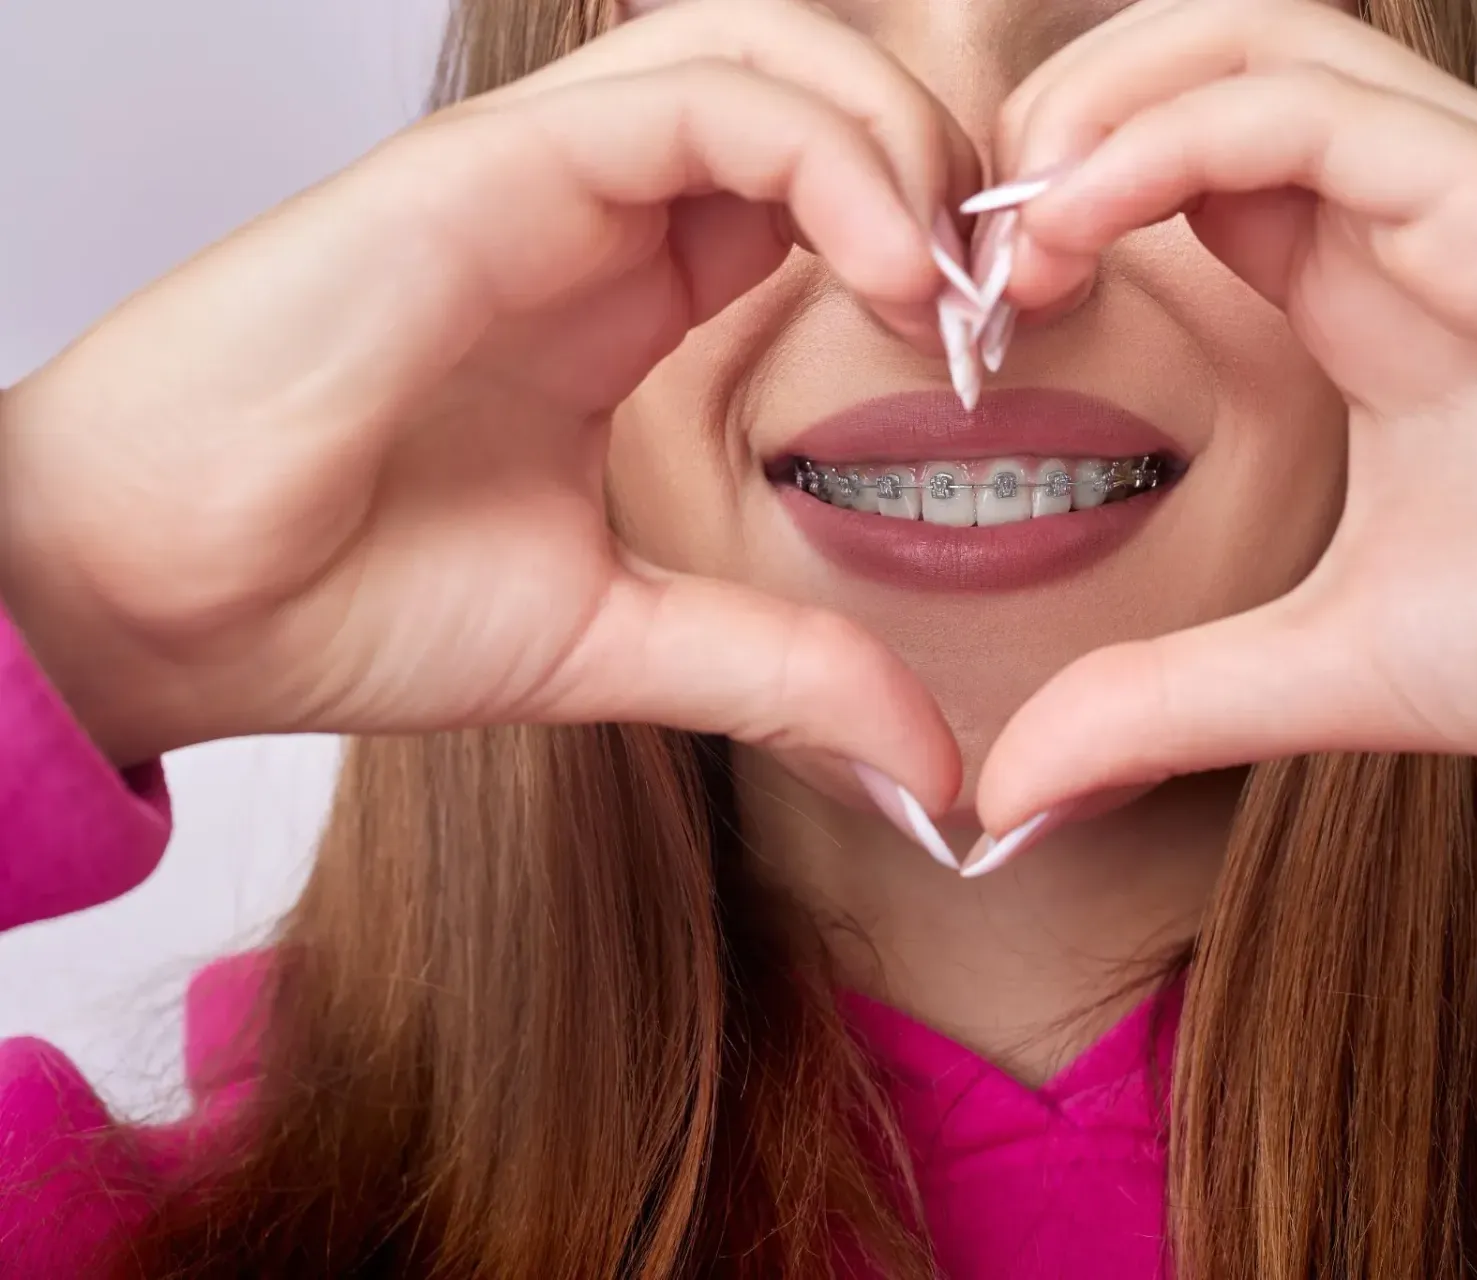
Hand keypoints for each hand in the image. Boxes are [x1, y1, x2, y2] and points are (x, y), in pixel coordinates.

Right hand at [0, 0, 966, 811]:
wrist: (155, 609)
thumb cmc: (342, 601)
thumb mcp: (616, 641)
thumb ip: (778, 674)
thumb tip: (935, 770)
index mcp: (630, 290)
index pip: (822, 183)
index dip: (930, 241)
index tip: (985, 363)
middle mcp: (596, 212)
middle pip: (817, 84)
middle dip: (940, 165)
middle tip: (994, 306)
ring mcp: (543, 178)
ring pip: (768, 50)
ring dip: (897, 140)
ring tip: (939, 288)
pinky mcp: (488, 172)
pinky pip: (692, 96)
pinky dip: (823, 156)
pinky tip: (881, 271)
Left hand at [974, 0, 1476, 845]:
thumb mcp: (1316, 669)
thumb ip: (1159, 705)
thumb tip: (1008, 792)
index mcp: (1363, 281)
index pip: (1179, 154)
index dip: (1055, 208)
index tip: (969, 321)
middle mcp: (1407, 208)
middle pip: (1193, 58)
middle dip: (1053, 129)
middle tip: (960, 253)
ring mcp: (1460, 187)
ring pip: (1240, 42)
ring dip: (1092, 115)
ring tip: (1005, 236)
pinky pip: (1303, 110)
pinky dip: (1163, 144)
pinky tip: (1070, 234)